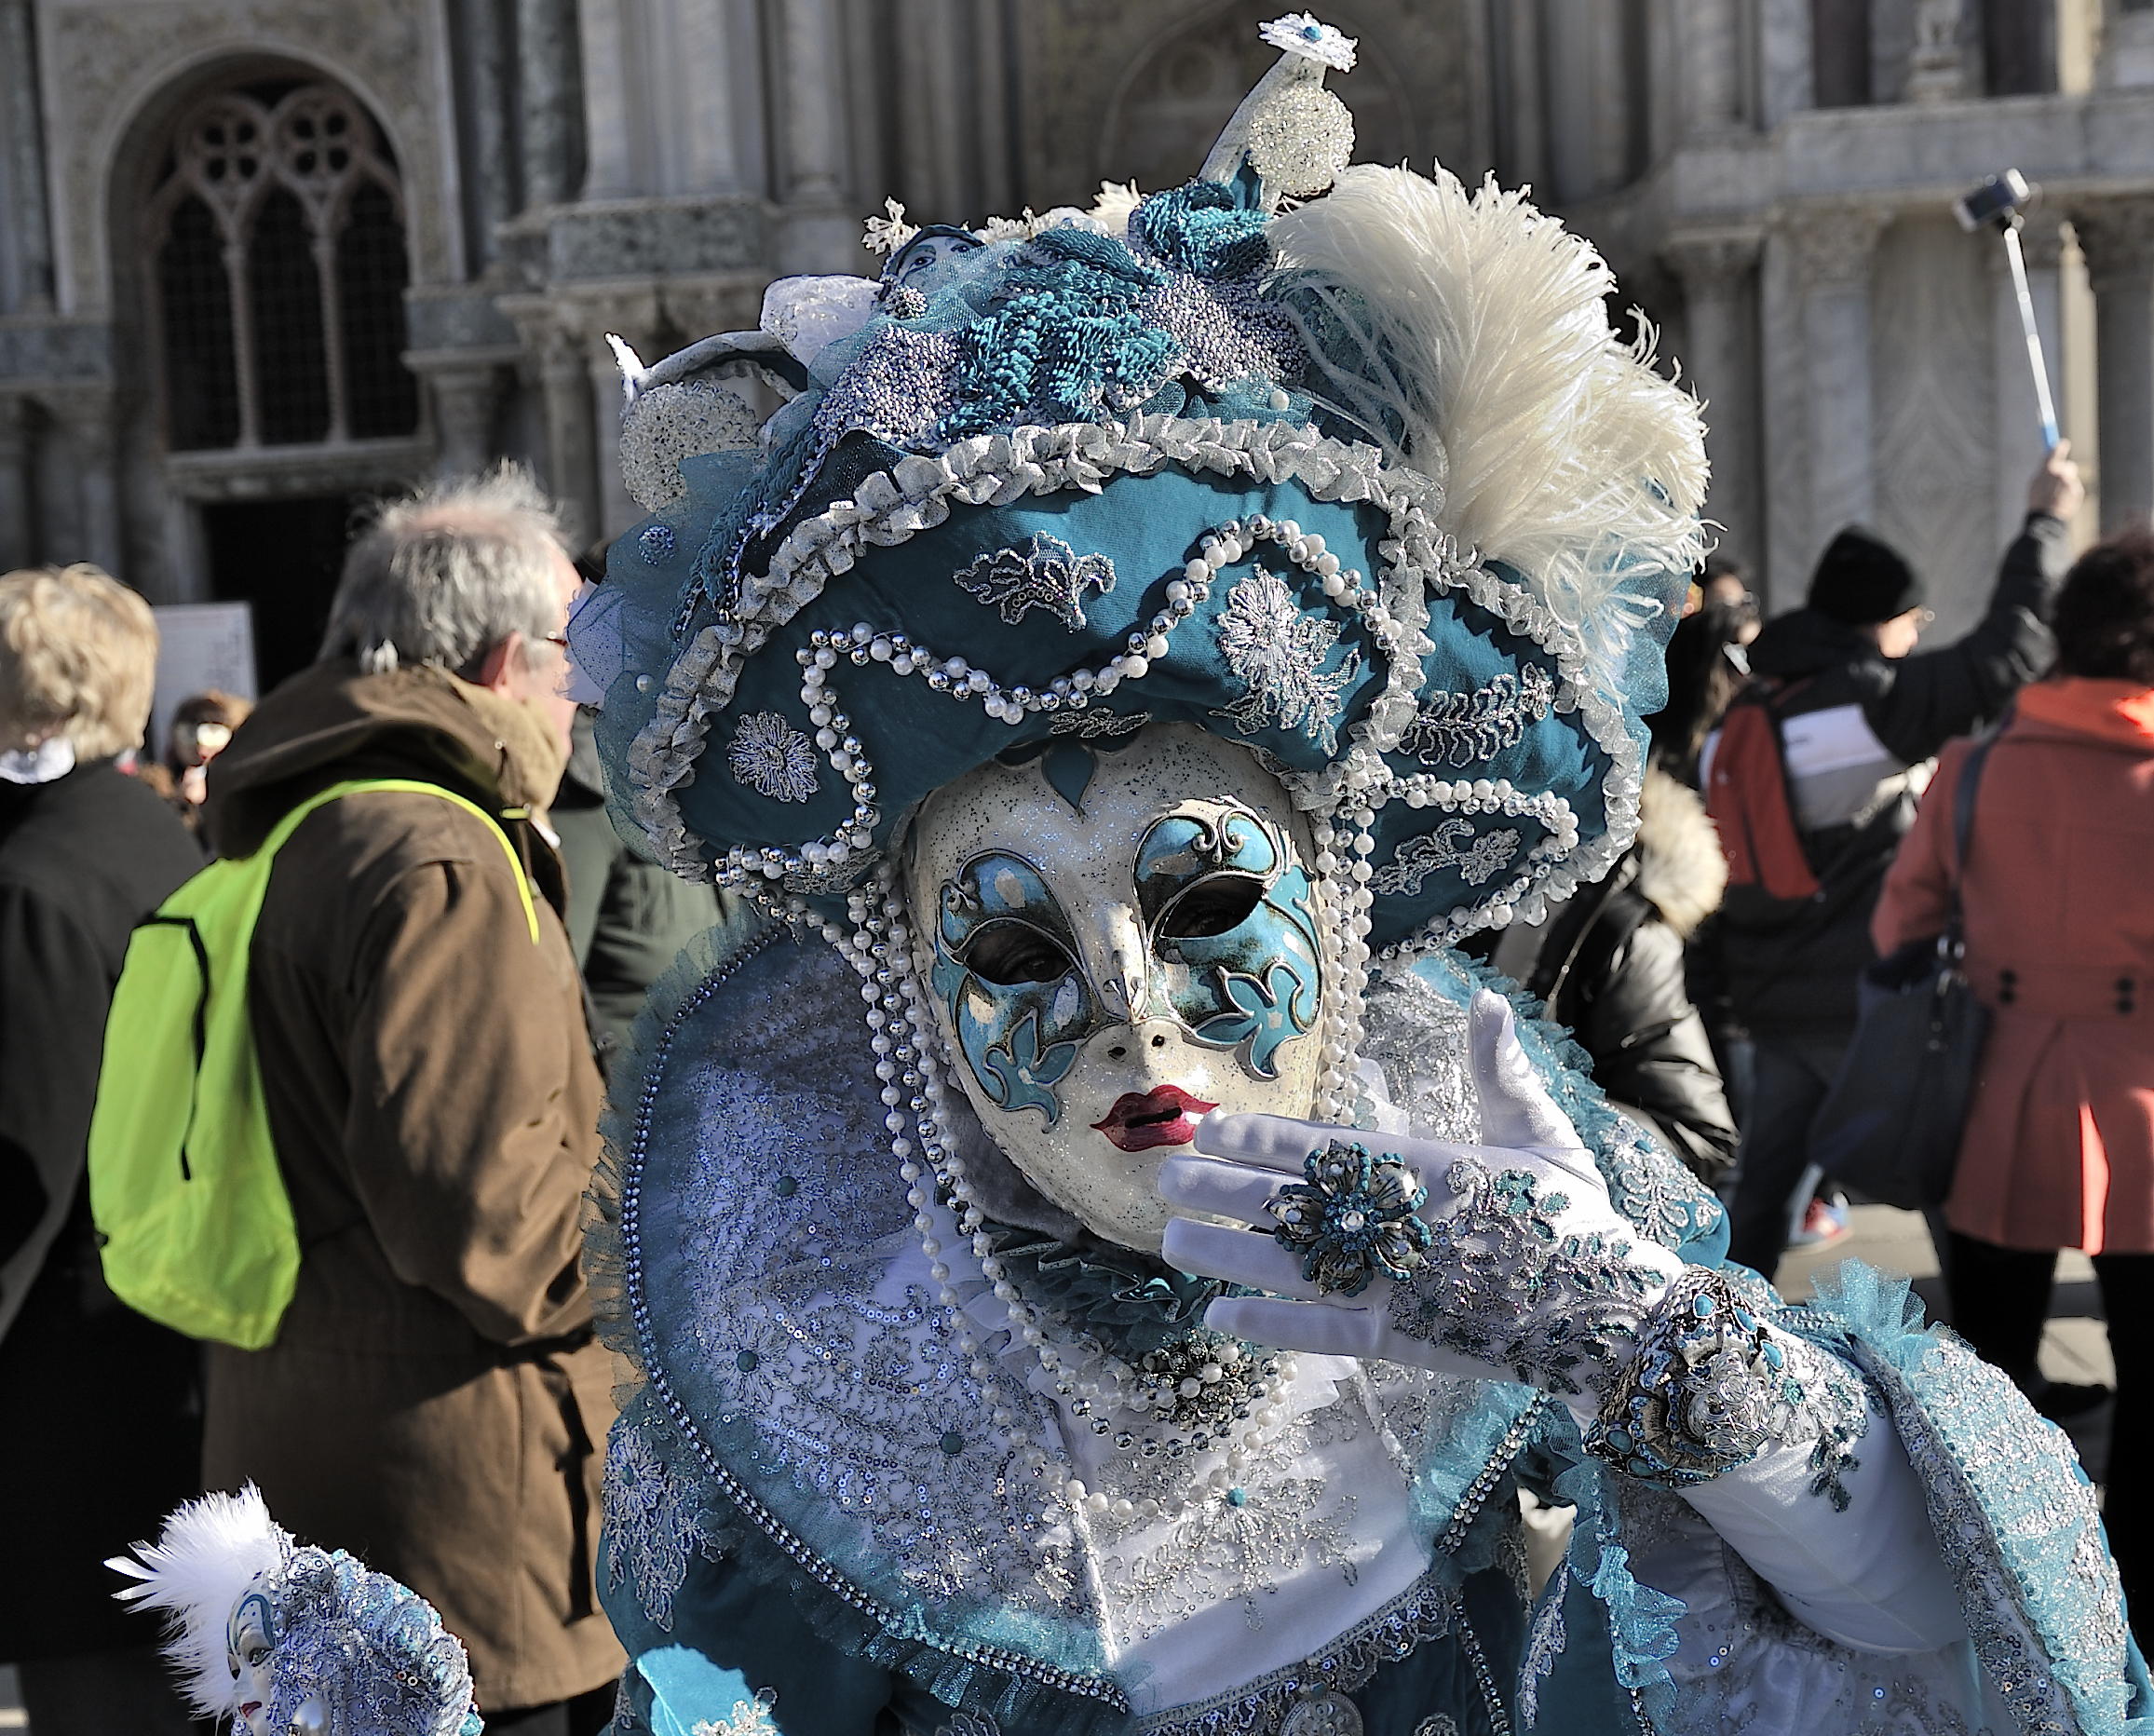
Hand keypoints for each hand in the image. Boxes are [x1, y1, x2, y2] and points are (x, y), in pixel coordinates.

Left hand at [1158, 992, 1683, 1403]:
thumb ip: (1502, 1073)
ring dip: (1226, 1252)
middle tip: (1162, 1173)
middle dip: (1221, 1188)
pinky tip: (1215, 1320)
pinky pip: (1319, 1333)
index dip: (1260, 1138)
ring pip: (1291, 1267)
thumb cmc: (1577, 1221)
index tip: (1208, 1125)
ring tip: (1170, 1238)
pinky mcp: (1400, 1341)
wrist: (1613, 1317)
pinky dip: (1266, 1326)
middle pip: (1292, 1203)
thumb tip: (1484, 1000)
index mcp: (1431, 1168)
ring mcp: (1397, 1287)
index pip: (1325, 1147)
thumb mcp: (1544, 1136)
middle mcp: (1402, 1226)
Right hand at [2028, 437, 2083, 520]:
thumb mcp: (2035, 483)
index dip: (2060, 447)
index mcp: (2049, 469)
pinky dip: (2068, 494)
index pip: (2057, 450)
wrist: (2046, 519)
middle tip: (2059, 476)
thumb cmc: (2037, 501)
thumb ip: (2044, 469)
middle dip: (2065, 470)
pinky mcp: (2078, 492)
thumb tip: (2050, 458)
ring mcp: (2071, 482)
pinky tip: (2060, 503)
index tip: (2062, 444)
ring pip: (2071, 480)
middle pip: (2069, 466)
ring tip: (2055, 497)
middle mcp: (2062, 473)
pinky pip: (2074, 489)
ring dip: (2065, 485)